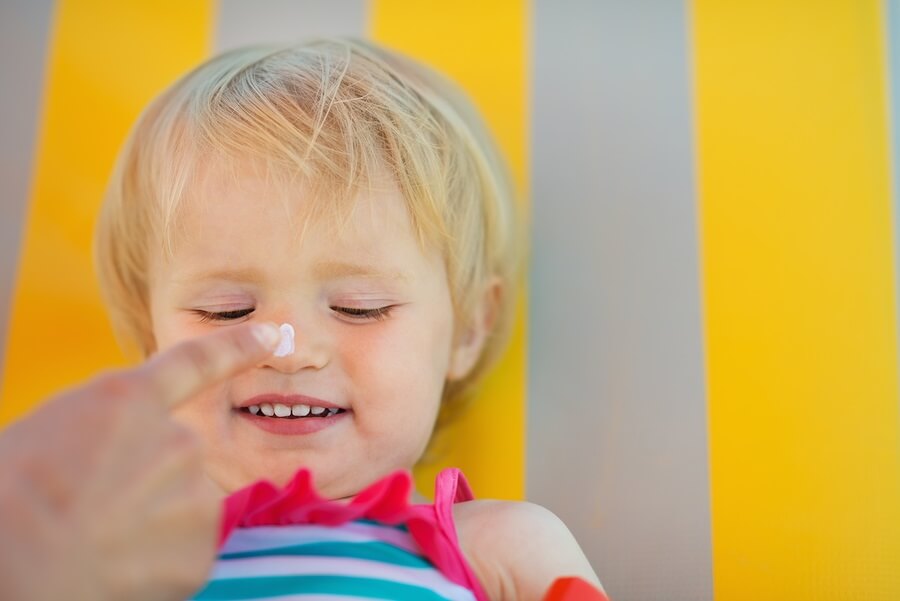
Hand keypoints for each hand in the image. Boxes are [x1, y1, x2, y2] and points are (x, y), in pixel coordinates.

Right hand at [0, 322, 280, 600]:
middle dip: (147, 480)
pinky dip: (156, 562)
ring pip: (182, 506)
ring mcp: (194, 493)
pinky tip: (117, 567)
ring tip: (98, 540)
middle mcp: (177, 439)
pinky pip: (183, 551)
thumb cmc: (10, 496)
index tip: (273, 335)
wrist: (15, 565)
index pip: (197, 363)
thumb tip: (126, 450)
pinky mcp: (200, 549)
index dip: (237, 347)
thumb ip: (108, 429)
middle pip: (177, 456)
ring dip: (152, 521)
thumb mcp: (51, 434)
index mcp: (127, 401)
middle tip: (94, 508)